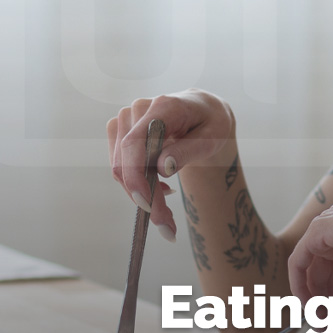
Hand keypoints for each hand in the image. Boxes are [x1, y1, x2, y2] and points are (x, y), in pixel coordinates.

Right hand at [106, 89, 237, 240]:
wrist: (204, 112)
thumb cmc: (211, 124)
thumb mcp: (213, 139)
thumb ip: (188, 151)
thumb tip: (162, 168)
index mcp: (164, 106)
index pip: (135, 142)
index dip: (135, 176)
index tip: (147, 205)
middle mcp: (138, 110)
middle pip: (127, 162)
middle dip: (145, 198)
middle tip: (167, 226)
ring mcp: (126, 120)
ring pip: (119, 169)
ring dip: (140, 195)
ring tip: (167, 211)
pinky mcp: (120, 131)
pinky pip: (120, 167)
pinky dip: (137, 185)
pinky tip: (159, 189)